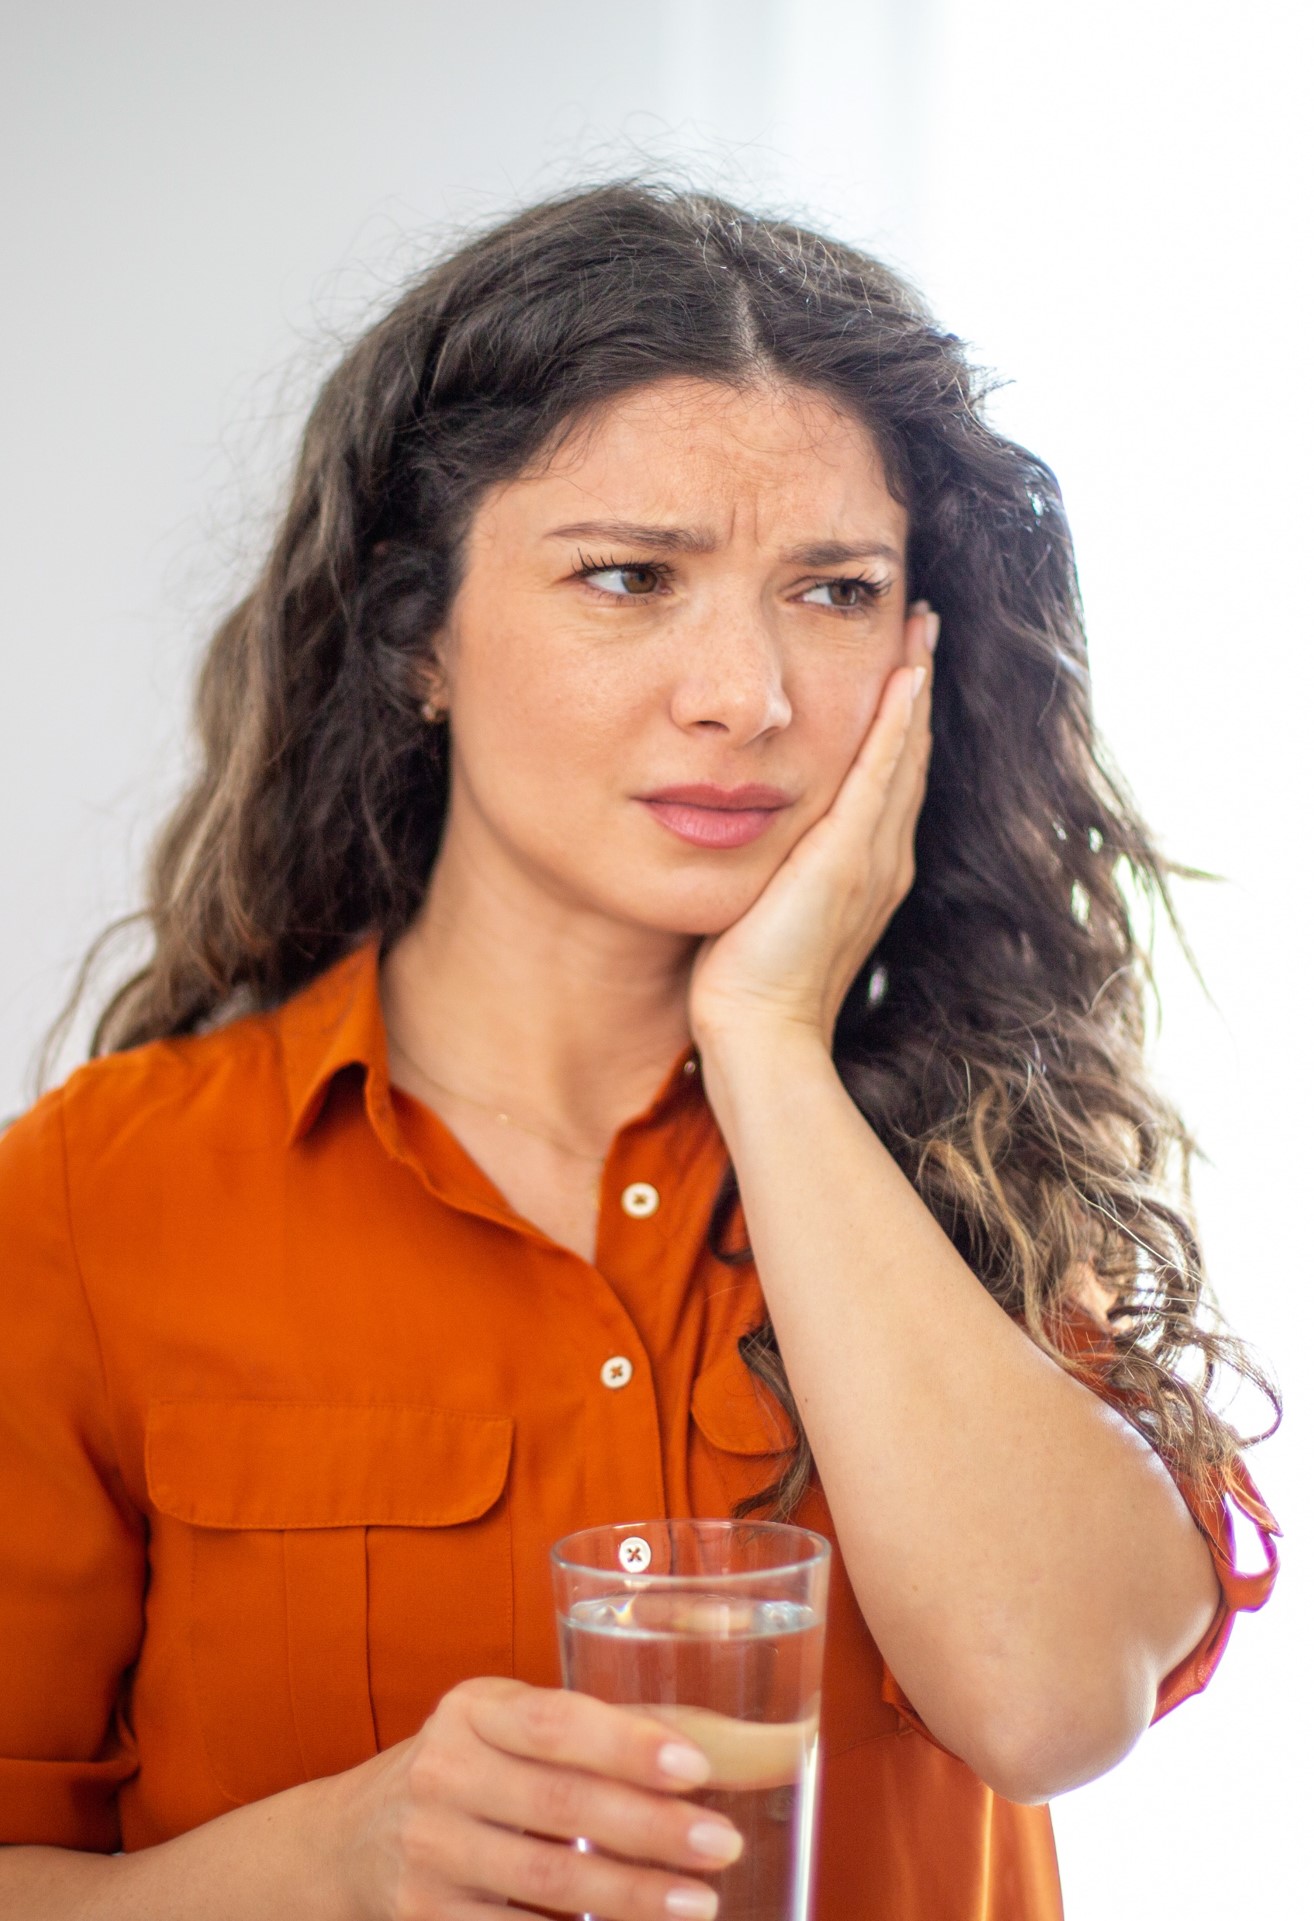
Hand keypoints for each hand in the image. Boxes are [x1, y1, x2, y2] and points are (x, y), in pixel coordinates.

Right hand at [340, 1675, 740, 1919]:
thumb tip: (730, 1744)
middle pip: (559, 1805)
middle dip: (650, 1828)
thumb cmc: (469, 1770)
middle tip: (722, 1845)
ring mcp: (431, 1853)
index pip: (555, 1723)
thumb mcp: (509, 1728)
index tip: (697, 1768)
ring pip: (546, 1880)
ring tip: (698, 1904)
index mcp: (474, 1710)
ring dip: (630, 1897)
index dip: (627, 1745)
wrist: (347, 1842)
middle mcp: (445, 1773)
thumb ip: (601, 1731)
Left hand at [689, 602, 936, 1052]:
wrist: (762, 1036)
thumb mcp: (763, 911)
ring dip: (914, 686)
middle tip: (923, 623)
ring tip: (920, 627)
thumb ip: (769, 871)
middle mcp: (883, 860)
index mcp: (866, 872)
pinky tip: (905, 675)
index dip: (899, 720)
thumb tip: (741, 837)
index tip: (901, 665)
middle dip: (916, 687)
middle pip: (910, 755)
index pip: (889, 778)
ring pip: (904, 753)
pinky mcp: (847, 859)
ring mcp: (873, 859)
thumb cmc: (747, 988)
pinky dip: (896, 723)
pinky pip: (881, 774)